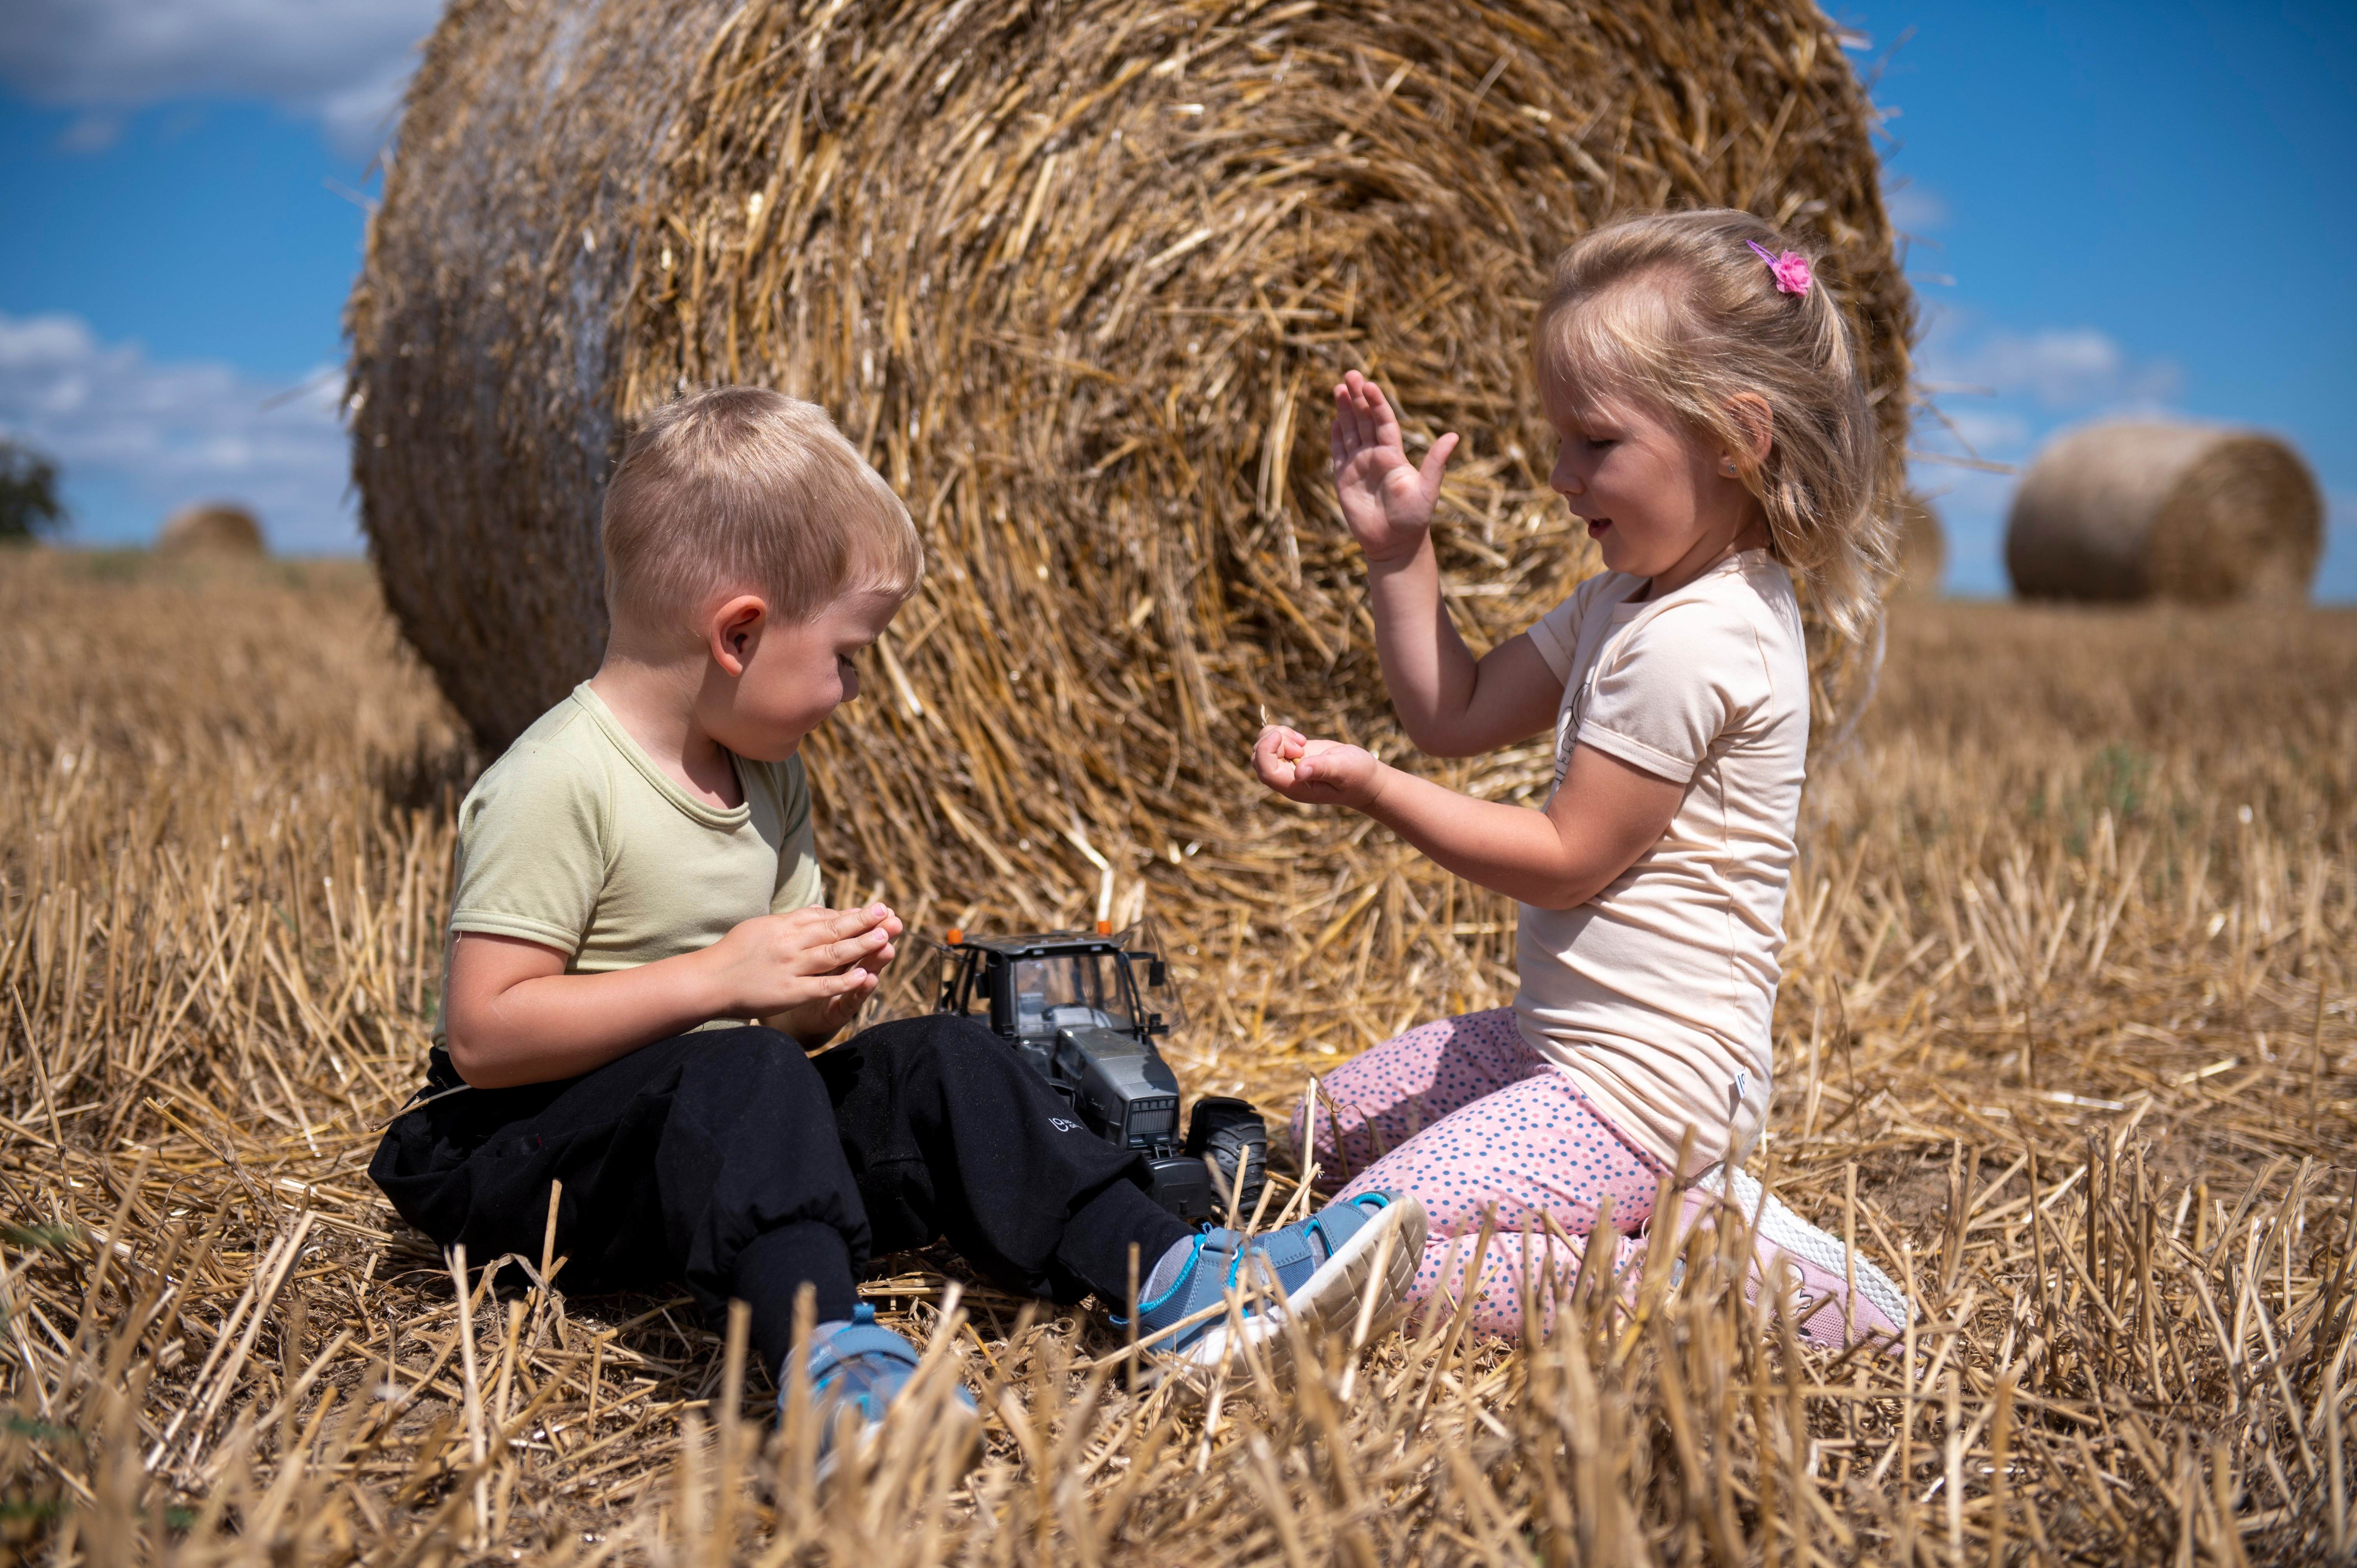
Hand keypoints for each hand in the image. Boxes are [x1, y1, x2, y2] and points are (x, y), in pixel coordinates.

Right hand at [695, 902, 901, 1022]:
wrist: (709, 980)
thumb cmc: (735, 953)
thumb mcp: (763, 926)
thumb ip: (793, 920)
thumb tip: (818, 910)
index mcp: (784, 926)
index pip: (824, 917)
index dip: (852, 914)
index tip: (875, 909)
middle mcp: (790, 943)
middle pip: (833, 930)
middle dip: (864, 922)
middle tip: (889, 914)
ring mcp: (791, 967)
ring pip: (833, 955)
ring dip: (861, 946)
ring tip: (885, 937)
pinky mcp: (789, 992)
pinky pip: (821, 986)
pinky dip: (844, 982)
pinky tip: (864, 977)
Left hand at [1254, 725, 1383, 809]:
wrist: (1365, 778)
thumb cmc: (1357, 776)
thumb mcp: (1343, 769)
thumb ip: (1322, 769)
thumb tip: (1298, 771)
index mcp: (1295, 787)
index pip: (1265, 771)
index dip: (1266, 751)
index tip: (1280, 736)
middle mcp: (1287, 780)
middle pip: (1259, 758)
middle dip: (1273, 742)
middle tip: (1301, 743)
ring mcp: (1287, 768)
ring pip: (1262, 748)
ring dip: (1277, 736)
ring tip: (1302, 741)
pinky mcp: (1291, 756)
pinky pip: (1272, 742)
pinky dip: (1281, 734)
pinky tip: (1301, 739)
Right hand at [1331, 370, 1458, 562]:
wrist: (1394, 545)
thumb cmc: (1414, 519)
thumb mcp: (1428, 489)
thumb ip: (1436, 462)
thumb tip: (1455, 436)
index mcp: (1394, 454)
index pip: (1383, 421)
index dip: (1376, 402)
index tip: (1368, 385)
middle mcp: (1375, 456)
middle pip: (1365, 420)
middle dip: (1357, 397)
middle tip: (1350, 374)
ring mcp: (1359, 466)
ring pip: (1350, 432)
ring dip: (1344, 411)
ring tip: (1338, 388)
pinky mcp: (1344, 480)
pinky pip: (1339, 453)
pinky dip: (1336, 437)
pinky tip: (1334, 420)